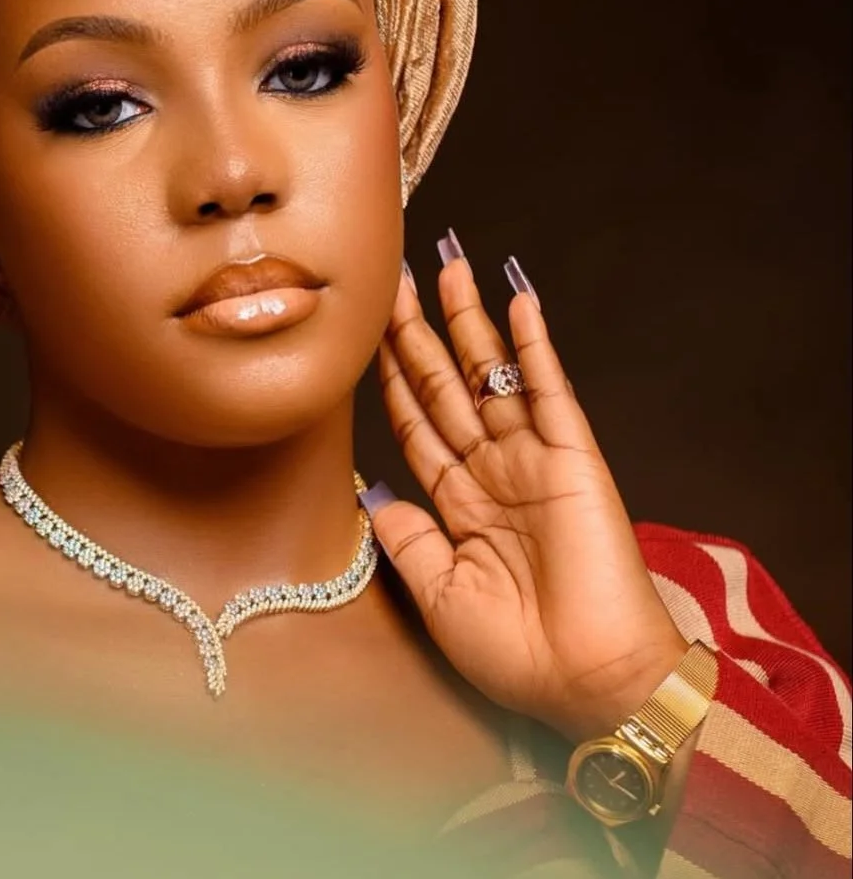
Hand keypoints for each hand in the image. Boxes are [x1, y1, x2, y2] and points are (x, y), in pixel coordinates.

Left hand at [370, 241, 686, 741]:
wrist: (587, 684)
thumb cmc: (517, 654)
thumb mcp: (438, 593)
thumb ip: (405, 537)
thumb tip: (370, 489)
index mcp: (461, 504)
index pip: (416, 424)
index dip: (390, 376)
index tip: (364, 332)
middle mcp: (493, 470)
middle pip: (444, 385)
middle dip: (416, 331)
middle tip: (393, 278)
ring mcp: (532, 459)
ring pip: (490, 373)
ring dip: (469, 319)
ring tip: (448, 266)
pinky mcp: (573, 456)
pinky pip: (549, 388)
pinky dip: (533, 343)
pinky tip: (519, 300)